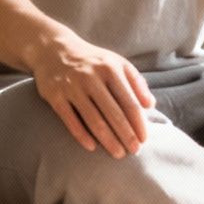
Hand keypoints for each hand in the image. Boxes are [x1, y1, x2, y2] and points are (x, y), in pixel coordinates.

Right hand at [28, 34, 155, 157]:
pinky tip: (92, 148)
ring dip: (108, 140)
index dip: (138, 123)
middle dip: (126, 135)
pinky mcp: (55, 96)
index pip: (129, 102)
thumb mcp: (117, 63)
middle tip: (133, 151)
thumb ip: (136, 82)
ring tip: (117, 153)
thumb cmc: (92, 61)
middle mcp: (92, 77)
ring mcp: (72, 87)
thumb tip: (151, 105)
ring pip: (93, 120)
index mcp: (110, 69)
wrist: (53, 49)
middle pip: (113, 113)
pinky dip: (82, 135)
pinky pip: (70, 120)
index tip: (144, 139)